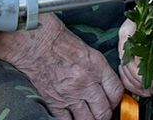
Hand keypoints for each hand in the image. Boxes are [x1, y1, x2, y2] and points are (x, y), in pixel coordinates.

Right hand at [0, 14, 122, 119]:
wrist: (35, 42)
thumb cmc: (59, 41)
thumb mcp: (87, 50)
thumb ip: (98, 69)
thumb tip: (106, 84)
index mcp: (97, 67)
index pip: (116, 91)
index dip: (117, 99)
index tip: (112, 100)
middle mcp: (86, 83)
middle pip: (104, 111)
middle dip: (104, 113)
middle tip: (101, 111)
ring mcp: (70, 95)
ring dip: (90, 119)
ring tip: (88, 115)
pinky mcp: (54, 102)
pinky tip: (72, 116)